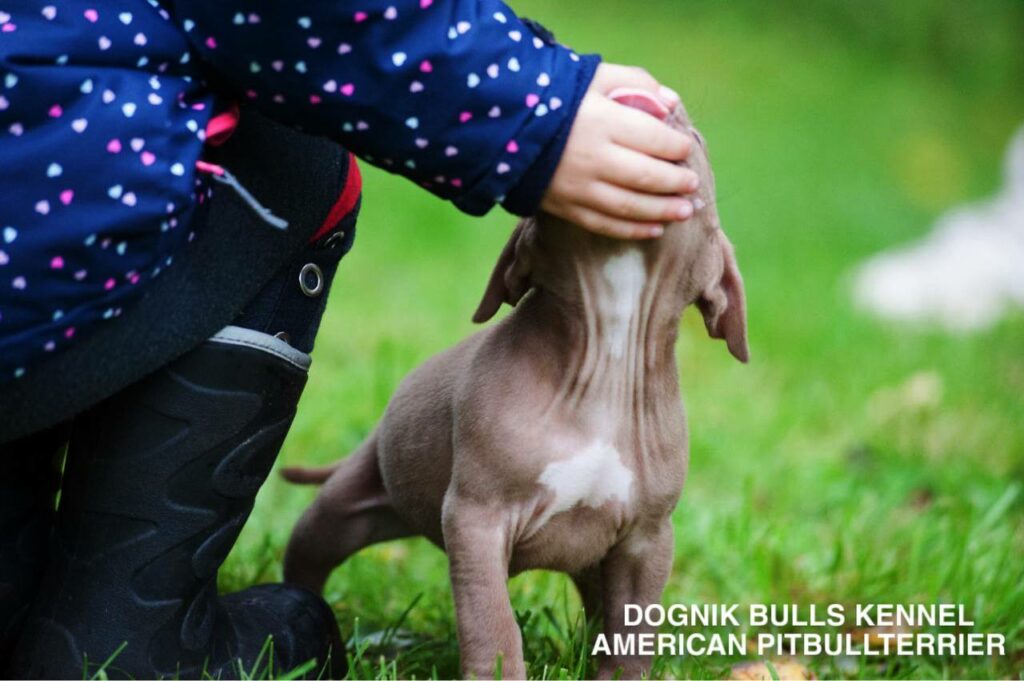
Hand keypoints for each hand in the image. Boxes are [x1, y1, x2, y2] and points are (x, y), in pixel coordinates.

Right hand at [540, 64, 698, 238]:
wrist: (501, 128)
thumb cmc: (554, 97)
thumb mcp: (593, 78)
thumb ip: (635, 83)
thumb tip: (670, 103)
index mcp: (602, 122)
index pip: (654, 139)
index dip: (676, 147)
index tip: (685, 150)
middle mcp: (593, 158)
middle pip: (647, 177)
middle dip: (676, 182)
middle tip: (692, 185)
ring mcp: (578, 188)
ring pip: (630, 206)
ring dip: (662, 211)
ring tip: (684, 211)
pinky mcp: (565, 208)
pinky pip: (604, 224)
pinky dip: (632, 230)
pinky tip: (654, 229)